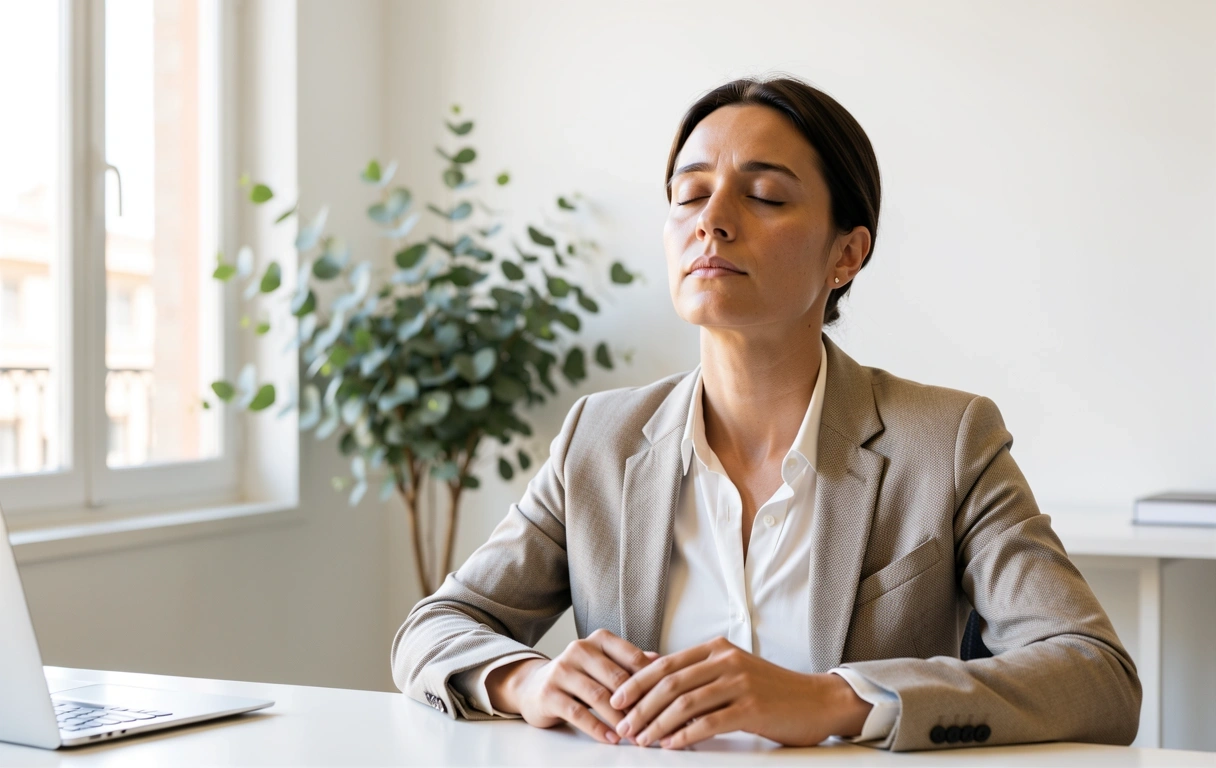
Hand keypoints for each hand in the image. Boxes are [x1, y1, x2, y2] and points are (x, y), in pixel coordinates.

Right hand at [484, 628, 656, 744]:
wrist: (533, 686)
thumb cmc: (579, 676)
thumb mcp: (605, 665)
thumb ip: (631, 663)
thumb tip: (664, 662)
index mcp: (599, 640)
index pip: (632, 658)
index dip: (651, 682)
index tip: (667, 702)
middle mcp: (579, 649)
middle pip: (617, 677)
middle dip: (637, 703)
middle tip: (653, 723)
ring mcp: (562, 670)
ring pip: (598, 696)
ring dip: (619, 719)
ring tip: (634, 735)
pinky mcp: (549, 693)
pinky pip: (578, 713)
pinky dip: (597, 728)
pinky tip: (611, 739)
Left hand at [610, 636, 871, 748]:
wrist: (818, 701)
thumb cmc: (772, 691)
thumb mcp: (733, 672)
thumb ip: (700, 674)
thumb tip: (656, 684)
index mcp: (717, 648)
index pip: (665, 664)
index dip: (636, 682)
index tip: (616, 700)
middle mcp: (726, 660)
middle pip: (669, 683)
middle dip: (640, 706)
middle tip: (622, 726)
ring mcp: (739, 682)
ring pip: (684, 703)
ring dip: (656, 724)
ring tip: (641, 740)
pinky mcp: (752, 708)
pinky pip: (708, 722)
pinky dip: (684, 735)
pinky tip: (670, 745)